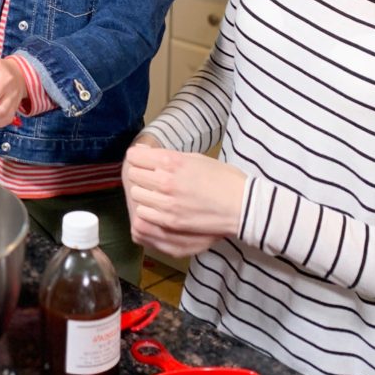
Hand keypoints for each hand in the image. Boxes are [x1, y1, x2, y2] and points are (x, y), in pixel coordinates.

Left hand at [123, 145, 246, 258]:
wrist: (242, 206)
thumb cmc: (223, 179)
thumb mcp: (196, 158)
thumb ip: (169, 156)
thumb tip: (146, 153)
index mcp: (172, 161)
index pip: (135, 156)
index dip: (138, 158)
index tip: (143, 162)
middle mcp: (165, 180)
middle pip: (133, 175)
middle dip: (141, 175)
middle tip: (151, 179)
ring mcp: (166, 203)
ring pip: (136, 195)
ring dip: (144, 194)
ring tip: (157, 195)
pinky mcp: (169, 221)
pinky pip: (143, 214)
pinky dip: (149, 211)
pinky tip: (161, 209)